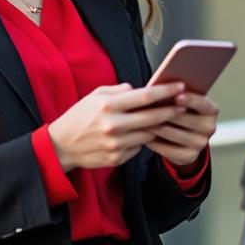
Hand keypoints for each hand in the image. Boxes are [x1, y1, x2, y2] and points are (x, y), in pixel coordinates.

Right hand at [47, 82, 186, 170]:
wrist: (62, 145)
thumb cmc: (80, 116)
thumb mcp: (95, 96)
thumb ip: (119, 91)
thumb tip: (141, 90)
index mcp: (108, 105)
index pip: (145, 96)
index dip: (166, 91)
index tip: (180, 86)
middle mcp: (113, 125)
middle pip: (153, 117)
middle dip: (171, 110)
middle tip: (183, 104)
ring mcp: (116, 144)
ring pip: (149, 134)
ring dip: (158, 126)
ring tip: (165, 118)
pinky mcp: (117, 158)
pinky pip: (139, 147)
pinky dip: (142, 140)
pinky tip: (140, 134)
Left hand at [144, 90, 218, 169]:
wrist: (181, 138)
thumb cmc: (178, 110)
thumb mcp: (181, 100)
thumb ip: (175, 93)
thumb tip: (159, 87)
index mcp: (211, 110)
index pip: (203, 104)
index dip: (190, 100)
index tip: (177, 96)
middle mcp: (209, 127)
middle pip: (186, 119)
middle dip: (165, 112)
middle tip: (147, 107)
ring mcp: (201, 144)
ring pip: (174, 133)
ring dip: (155, 126)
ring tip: (141, 120)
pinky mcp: (190, 156)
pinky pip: (168, 149)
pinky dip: (154, 142)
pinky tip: (144, 136)